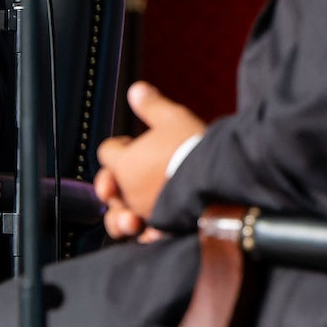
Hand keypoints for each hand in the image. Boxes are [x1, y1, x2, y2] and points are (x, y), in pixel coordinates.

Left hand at [93, 82, 205, 241]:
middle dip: (115, 184)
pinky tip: (154, 231)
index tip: (136, 143)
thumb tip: (135, 90)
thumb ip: (151, 106)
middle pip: (108, 189)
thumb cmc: (193, 147)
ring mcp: (143, 212)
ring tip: (134, 214)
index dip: (120, 146)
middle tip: (132, 177)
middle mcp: (128, 190)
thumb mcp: (173, 117)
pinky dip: (147, 233)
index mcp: (125, 163)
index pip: (107, 152)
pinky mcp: (159, 229)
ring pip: (119, 219)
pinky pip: (144, 236)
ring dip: (124, 215)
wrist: (219, 179)